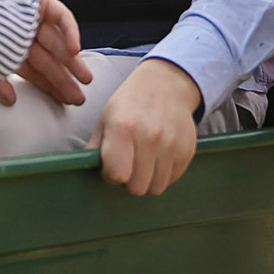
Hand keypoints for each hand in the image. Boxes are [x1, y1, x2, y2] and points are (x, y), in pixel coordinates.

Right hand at [0, 0, 91, 107]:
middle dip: (63, 79)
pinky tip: (74, 50)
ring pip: (57, 41)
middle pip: (48, 58)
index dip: (48, 86)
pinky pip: (60, 17)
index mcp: (7, 48)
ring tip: (85, 79)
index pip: (33, 70)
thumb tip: (10, 99)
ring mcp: (32, 16)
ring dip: (72, 60)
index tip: (61, 102)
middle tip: (77, 98)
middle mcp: (21, 32)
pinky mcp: (40, 0)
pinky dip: (69, 32)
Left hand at [92, 59, 202, 195]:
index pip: (117, 175)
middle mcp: (150, 136)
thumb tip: (86, 172)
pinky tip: (158, 156)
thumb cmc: (130, 104)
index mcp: (123, 127)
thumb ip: (95, 149)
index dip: (111, 175)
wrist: (166, 84)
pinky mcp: (187, 151)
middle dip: (129, 180)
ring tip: (144, 160)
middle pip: (137, 188)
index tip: (112, 166)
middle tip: (129, 163)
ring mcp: (171, 144)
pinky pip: (171, 180)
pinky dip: (163, 174)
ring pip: (155, 188)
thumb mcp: (105, 119)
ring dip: (147, 179)